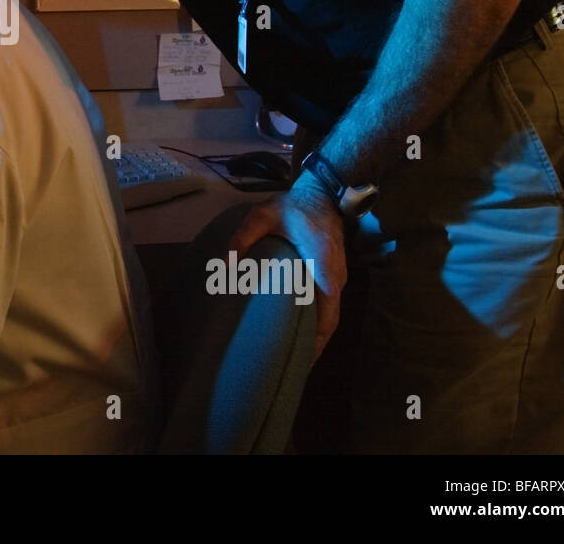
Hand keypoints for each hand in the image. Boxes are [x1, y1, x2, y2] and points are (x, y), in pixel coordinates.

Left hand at [229, 176, 346, 360]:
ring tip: (294, 360)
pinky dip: (318, 325)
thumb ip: (242, 237)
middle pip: (331, 321)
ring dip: (317, 338)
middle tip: (292, 369)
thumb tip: (225, 267)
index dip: (316, 338)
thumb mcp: (262, 215)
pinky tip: (300, 335)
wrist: (320, 194)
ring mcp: (338, 278)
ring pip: (331, 317)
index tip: (300, 359)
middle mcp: (336, 276)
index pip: (326, 310)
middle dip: (315, 347)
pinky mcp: (333, 277)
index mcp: (322, 262)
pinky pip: (329, 308)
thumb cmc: (291, 206)